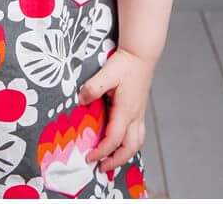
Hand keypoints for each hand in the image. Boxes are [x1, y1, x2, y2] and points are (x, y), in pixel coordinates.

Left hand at [81, 46, 154, 176]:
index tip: (89, 157)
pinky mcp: (139, 110)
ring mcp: (139, 114)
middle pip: (129, 148)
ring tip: (111, 160)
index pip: (114, 139)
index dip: (101, 151)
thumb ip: (93, 87)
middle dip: (115, 161)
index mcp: (126, 110)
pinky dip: (129, 144)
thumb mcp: (107, 72)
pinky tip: (120, 143)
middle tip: (101, 168)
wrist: (141, 54)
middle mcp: (135, 116)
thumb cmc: (125, 63)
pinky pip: (137, 135)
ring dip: (124, 155)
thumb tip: (81, 100)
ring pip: (137, 143)